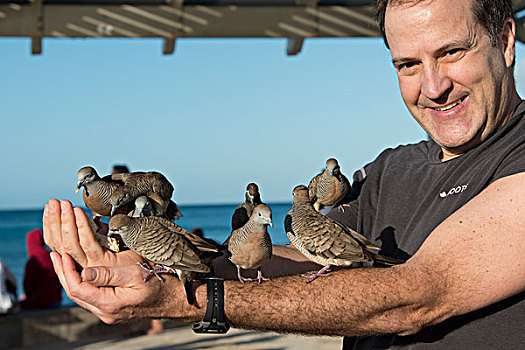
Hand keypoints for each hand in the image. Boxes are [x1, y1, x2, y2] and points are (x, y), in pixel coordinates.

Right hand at [43, 199, 141, 267]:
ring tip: (62, 204)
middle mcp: (84, 267)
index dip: (50, 227)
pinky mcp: (104, 263)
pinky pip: (89, 243)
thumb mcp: (115, 244)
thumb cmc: (135, 260)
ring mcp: (93, 266)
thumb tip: (91, 217)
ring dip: (64, 222)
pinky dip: (82, 226)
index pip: (58, 244)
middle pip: (60, 244)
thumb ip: (101, 234)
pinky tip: (78, 212)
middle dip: (54, 221)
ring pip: (70, 244)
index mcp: (83, 262)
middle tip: (52, 203)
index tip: (49, 209)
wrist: (153, 275)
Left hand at [50, 252, 197, 323]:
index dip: (66, 270)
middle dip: (62, 273)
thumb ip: (110, 275)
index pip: (77, 288)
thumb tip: (85, 273)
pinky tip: (79, 271)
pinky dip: (81, 281)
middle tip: (54, 254)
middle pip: (74, 293)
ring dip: (69, 277)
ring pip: (80, 295)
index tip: (61, 253)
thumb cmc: (160, 285)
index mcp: (109, 304)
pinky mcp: (113, 307)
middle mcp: (105, 311)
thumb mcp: (136, 275)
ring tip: (62, 260)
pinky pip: (89, 295)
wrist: (176, 300)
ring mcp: (109, 311)